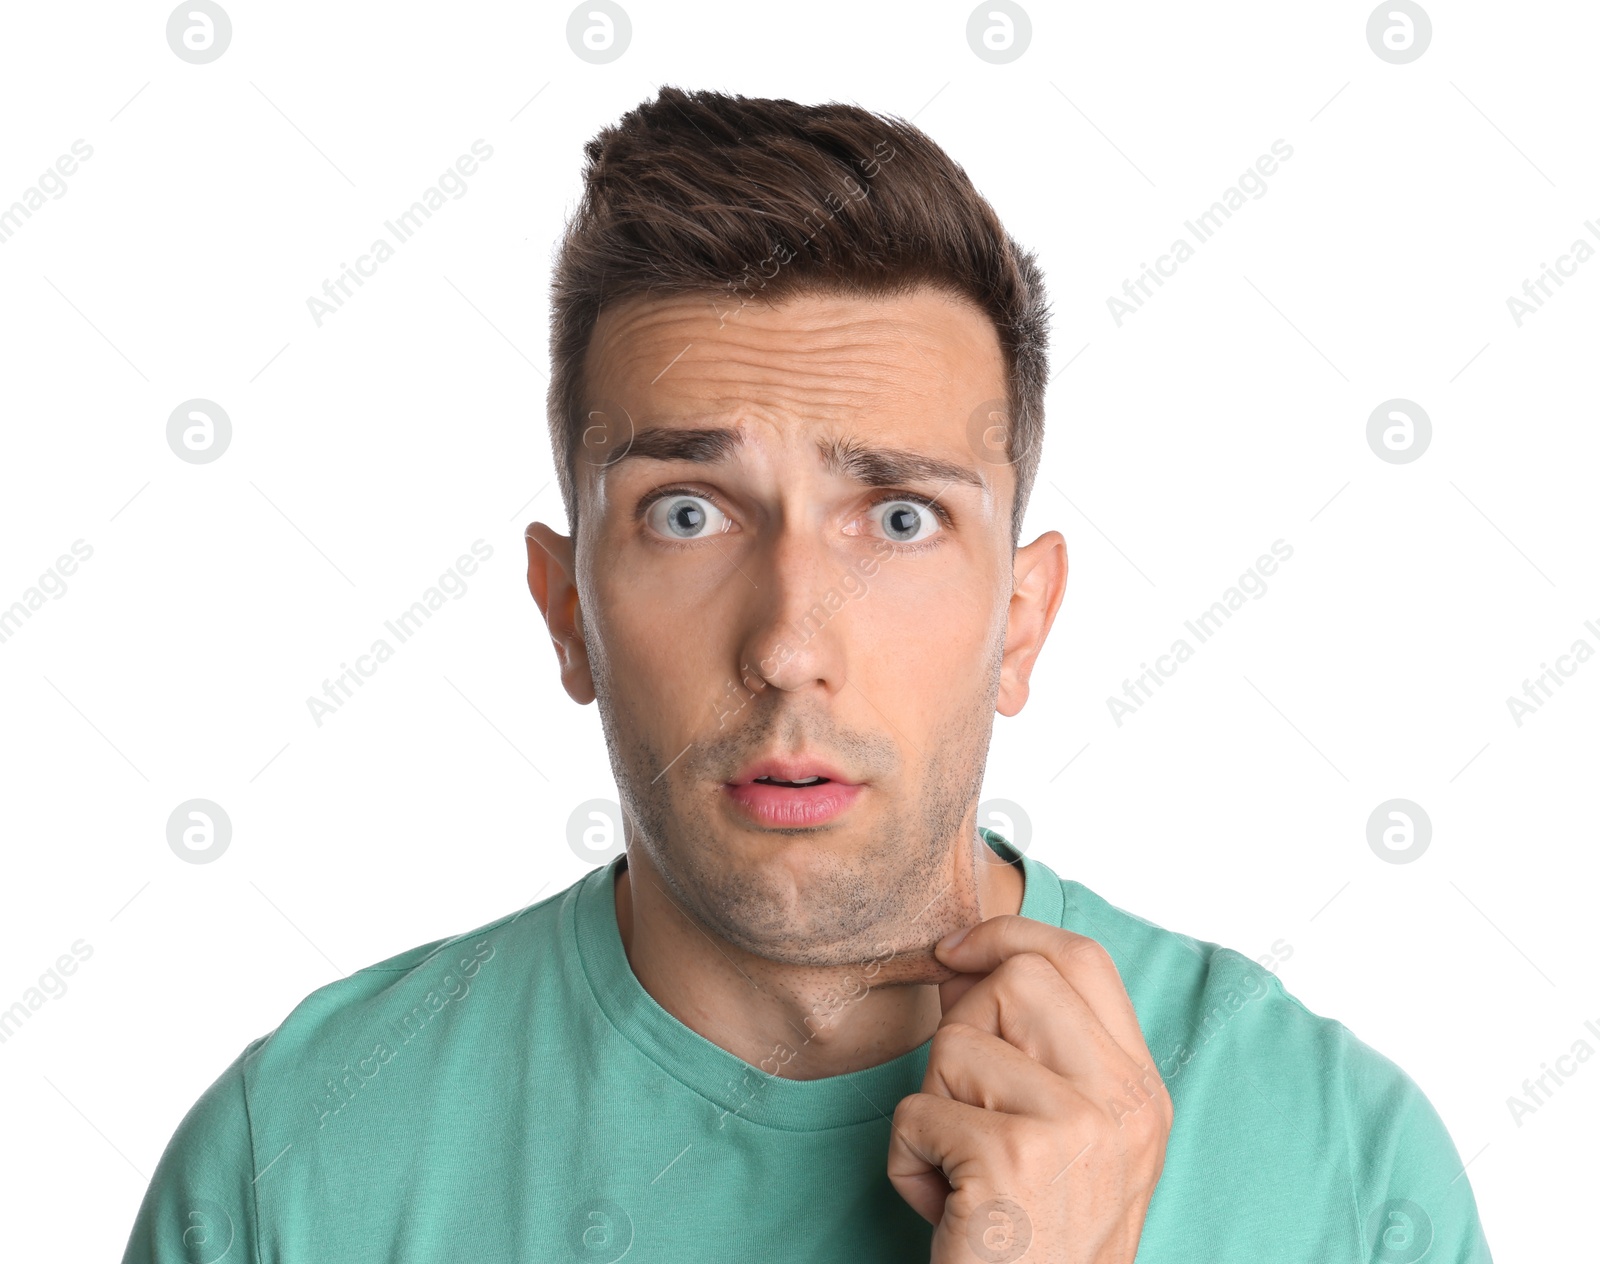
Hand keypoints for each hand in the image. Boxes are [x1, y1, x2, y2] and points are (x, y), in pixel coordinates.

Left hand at [887, 916, 1170, 1262]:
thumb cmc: (1034, 1242)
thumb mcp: (1068, 1141)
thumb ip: (1038, 1053)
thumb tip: (961, 962)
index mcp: (1139, 1090)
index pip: (1083, 957)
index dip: (1011, 934)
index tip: (954, 951)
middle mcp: (1122, 1102)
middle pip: (1016, 979)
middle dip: (962, 1031)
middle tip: (963, 1106)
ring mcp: (1076, 1128)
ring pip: (955, 1044)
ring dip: (932, 1108)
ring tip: (962, 1172)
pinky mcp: (1015, 1160)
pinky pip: (916, 1113)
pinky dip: (908, 1163)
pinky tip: (947, 1210)